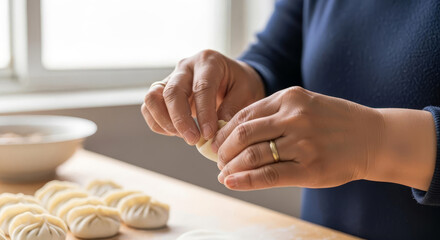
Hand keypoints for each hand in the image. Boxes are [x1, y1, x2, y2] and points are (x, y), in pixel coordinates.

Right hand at [141, 50, 264, 144]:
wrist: (232, 79)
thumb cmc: (240, 84)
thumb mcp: (247, 91)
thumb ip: (234, 107)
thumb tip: (217, 129)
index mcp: (209, 62)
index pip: (201, 88)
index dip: (204, 113)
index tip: (209, 134)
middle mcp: (185, 66)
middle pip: (172, 92)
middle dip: (180, 120)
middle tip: (193, 140)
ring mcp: (170, 78)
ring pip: (152, 98)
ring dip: (165, 121)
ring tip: (184, 136)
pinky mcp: (161, 91)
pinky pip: (149, 108)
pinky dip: (158, 123)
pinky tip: (176, 133)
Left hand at [212, 86, 385, 189]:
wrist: (374, 138)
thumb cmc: (335, 122)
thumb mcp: (305, 105)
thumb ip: (274, 113)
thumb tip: (236, 131)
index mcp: (290, 98)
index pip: (244, 115)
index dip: (224, 132)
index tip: (217, 143)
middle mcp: (294, 117)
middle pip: (243, 134)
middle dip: (224, 150)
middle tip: (218, 161)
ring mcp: (303, 142)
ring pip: (252, 155)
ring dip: (231, 167)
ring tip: (224, 173)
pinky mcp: (310, 168)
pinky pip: (269, 175)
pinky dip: (245, 180)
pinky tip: (231, 182)